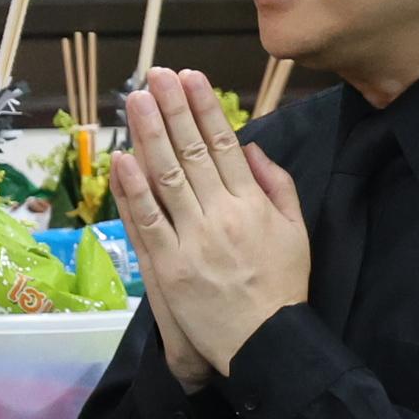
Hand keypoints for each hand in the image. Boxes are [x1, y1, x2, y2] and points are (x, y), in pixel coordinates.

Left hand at [109, 67, 308, 382]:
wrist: (267, 344)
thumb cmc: (282, 288)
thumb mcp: (297, 232)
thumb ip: (278, 186)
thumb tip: (250, 149)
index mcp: (253, 204)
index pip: (224, 145)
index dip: (205, 108)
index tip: (190, 77)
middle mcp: (223, 215)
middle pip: (192, 151)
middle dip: (173, 108)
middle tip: (156, 75)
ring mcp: (193, 240)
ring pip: (168, 177)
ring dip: (149, 134)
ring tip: (135, 99)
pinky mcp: (170, 267)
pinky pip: (148, 221)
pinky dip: (133, 190)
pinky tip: (122, 159)